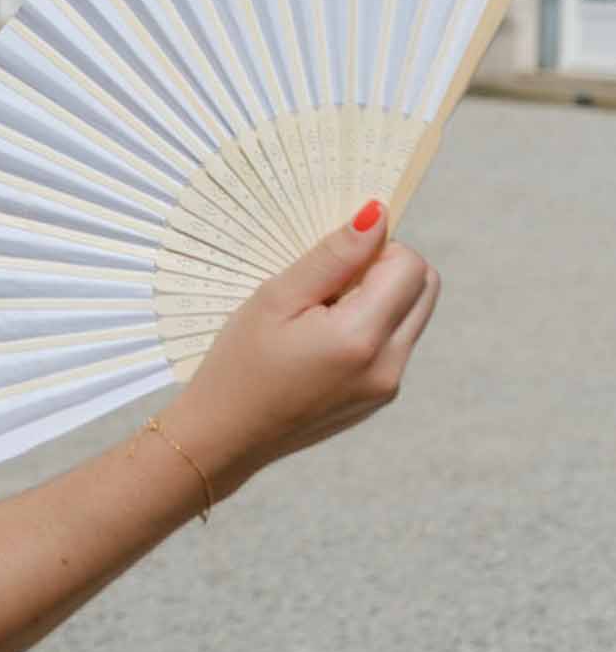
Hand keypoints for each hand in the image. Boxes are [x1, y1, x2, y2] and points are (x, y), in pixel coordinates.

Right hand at [164, 200, 440, 504]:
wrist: (225, 436)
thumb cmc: (240, 364)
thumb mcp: (277, 298)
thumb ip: (333, 256)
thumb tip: (378, 215)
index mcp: (362, 338)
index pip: (410, 265)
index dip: (376, 249)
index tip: (331, 263)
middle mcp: (388, 366)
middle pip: (426, 287)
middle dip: (387, 269)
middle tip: (328, 283)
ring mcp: (388, 387)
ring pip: (413, 314)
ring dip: (380, 298)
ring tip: (321, 314)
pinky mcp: (379, 398)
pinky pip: (396, 343)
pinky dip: (371, 327)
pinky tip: (321, 341)